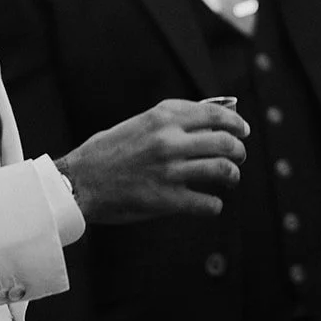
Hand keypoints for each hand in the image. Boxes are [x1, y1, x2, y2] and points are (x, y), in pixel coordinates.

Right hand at [55, 99, 248, 224]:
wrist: (77, 182)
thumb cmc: (105, 152)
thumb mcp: (138, 123)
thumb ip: (171, 120)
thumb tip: (210, 118)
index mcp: (162, 117)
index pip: (214, 115)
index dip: (236, 123)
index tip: (243, 130)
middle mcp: (169, 141)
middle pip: (225, 142)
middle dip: (239, 151)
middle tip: (239, 157)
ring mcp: (169, 171)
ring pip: (222, 171)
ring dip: (232, 176)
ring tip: (230, 179)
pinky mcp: (167, 200)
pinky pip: (208, 203)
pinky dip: (214, 204)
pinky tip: (209, 203)